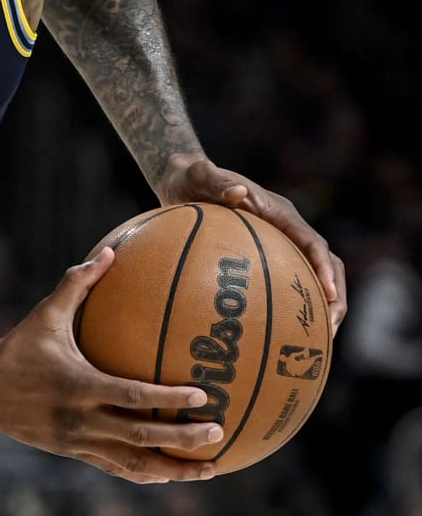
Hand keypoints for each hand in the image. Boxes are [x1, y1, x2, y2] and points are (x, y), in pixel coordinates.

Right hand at [0, 248, 222, 483]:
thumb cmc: (16, 350)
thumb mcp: (44, 315)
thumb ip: (76, 284)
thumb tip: (108, 250)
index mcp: (78, 386)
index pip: (130, 396)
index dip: (167, 398)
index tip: (201, 395)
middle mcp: (81, 420)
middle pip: (140, 437)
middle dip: (182, 439)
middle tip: (218, 431)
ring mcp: (78, 442)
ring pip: (133, 463)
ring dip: (173, 470)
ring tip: (209, 468)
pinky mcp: (74, 453)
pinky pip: (117, 468)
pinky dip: (147, 473)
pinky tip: (172, 474)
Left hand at [156, 153, 346, 332]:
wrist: (181, 180)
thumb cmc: (192, 177)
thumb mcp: (202, 175)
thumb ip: (219, 182)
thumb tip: (239, 193)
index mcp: (280, 213)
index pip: (312, 242)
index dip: (324, 267)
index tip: (329, 293)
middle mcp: (285, 230)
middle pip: (324, 265)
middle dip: (334, 295)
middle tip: (329, 327)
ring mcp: (275, 245)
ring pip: (307, 278)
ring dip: (316, 306)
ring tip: (313, 340)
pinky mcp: (261, 258)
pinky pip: (280, 284)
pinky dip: (283, 307)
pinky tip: (271, 334)